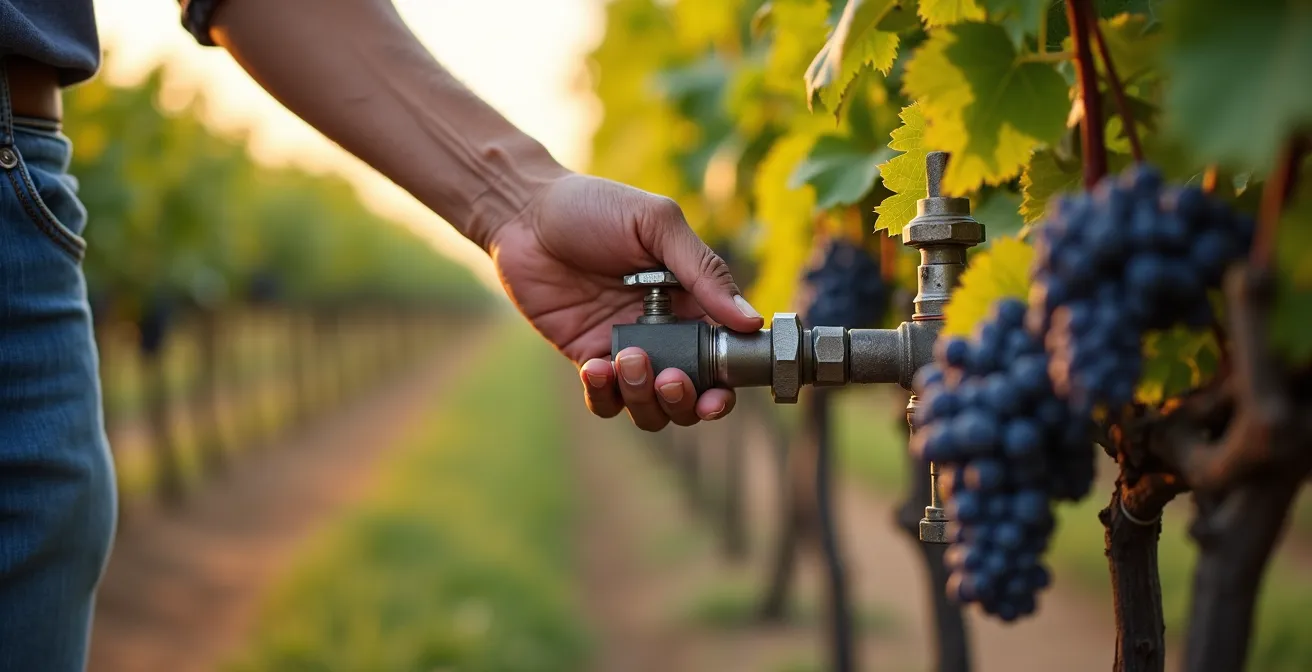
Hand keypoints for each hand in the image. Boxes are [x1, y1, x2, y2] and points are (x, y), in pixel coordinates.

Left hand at [485, 172, 764, 430]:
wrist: (525, 213)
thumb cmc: (595, 206)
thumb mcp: (657, 224)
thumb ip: (704, 271)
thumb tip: (750, 321)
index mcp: (691, 300)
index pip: (724, 355)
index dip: (729, 383)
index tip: (722, 392)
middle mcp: (664, 331)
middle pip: (690, 394)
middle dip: (686, 400)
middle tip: (671, 379)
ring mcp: (625, 348)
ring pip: (649, 406)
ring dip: (646, 399)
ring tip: (629, 359)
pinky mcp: (587, 356)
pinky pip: (605, 398)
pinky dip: (605, 394)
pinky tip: (596, 367)